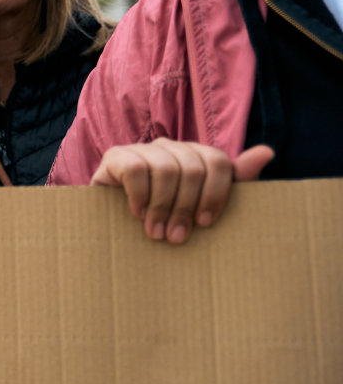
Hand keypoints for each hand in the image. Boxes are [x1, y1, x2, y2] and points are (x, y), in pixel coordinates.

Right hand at [90, 140, 273, 243]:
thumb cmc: (169, 216)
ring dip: (162, 207)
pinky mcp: (116, 156)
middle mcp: (171, 146)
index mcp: (196, 155)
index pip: (217, 161)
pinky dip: (139, 196)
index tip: (206, 223)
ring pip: (165, 169)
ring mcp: (142, 149)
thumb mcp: (204, 204)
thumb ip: (236, 180)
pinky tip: (137, 213)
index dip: (215, 193)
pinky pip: (135, 169)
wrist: (117, 223)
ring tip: (157, 232)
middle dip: (186, 208)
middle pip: (192, 168)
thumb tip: (267, 152)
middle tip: (177, 237)